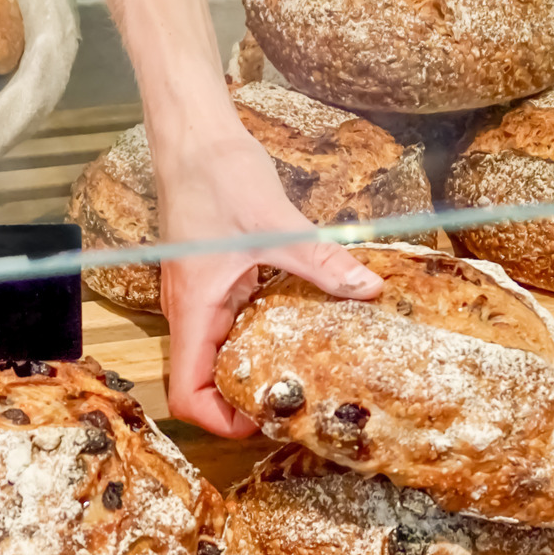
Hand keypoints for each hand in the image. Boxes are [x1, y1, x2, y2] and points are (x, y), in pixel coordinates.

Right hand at [155, 127, 383, 437]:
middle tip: (300, 400)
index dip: (218, 420)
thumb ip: (320, 261)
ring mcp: (204, 292)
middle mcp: (192, 309)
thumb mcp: (274, 223)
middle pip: (206, 380)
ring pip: (221, 351)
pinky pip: (235, 319)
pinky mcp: (218, 274)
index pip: (186, 392)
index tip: (264, 420)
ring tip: (308, 371)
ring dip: (256, 367)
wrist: (194, 134)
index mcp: (194, 309)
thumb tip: (367, 287)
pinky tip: (305, 321)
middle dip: (246, 400)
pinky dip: (263, 332)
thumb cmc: (215, 175)